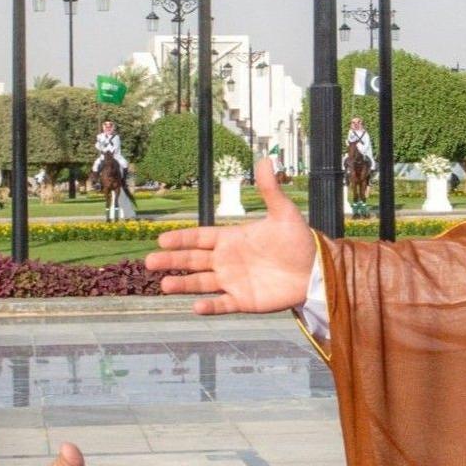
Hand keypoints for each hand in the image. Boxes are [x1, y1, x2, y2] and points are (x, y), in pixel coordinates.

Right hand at [145, 158, 314, 314]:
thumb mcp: (283, 213)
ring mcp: (233, 281)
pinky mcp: (244, 300)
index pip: (200, 238)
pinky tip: (195, 306)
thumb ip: (269, 189)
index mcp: (231, 239)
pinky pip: (223, 304)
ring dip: (183, 284)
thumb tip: (266, 158)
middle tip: (150, 261)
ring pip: (201, 283)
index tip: (162, 238)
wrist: (315, 269)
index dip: (181, 239)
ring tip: (164, 285)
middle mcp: (227, 260)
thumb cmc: (298, 240)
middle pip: (193, 260)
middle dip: (172, 261)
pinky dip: (210, 306)